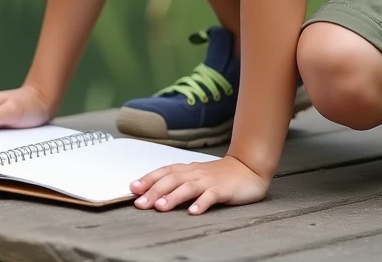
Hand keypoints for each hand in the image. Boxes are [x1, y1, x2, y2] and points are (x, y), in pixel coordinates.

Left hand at [130, 155, 269, 214]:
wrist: (248, 168)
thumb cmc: (219, 175)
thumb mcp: (196, 177)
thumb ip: (178, 183)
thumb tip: (153, 193)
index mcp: (187, 170)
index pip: (164, 172)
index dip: (148, 179)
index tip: (133, 188)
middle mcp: (195, 173)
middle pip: (172, 180)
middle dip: (154, 191)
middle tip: (140, 203)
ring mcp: (209, 181)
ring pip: (188, 187)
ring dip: (173, 196)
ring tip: (161, 207)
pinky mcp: (223, 190)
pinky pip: (211, 196)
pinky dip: (202, 203)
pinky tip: (194, 212)